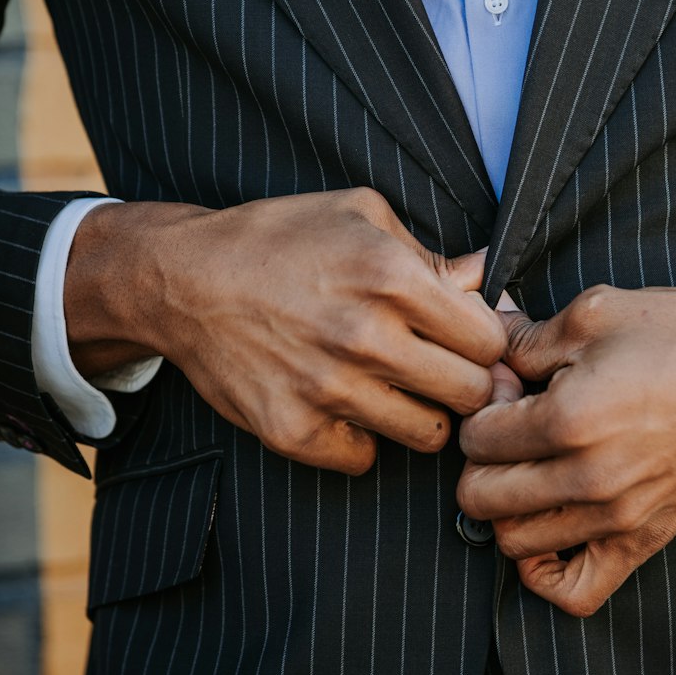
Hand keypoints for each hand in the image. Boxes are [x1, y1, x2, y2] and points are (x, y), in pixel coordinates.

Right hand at [65, 189, 505, 472]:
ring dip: (419, 413)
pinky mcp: (293, 430)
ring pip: (428, 434)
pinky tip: (346, 405)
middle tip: (441, 369)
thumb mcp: (361, 215)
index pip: (489, 341)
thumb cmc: (278, 239)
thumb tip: (492, 283)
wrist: (182, 279)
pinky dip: (362, 438)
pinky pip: (365, 459)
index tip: (469, 341)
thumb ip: (433, 255)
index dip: (487, 341)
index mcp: (392, 276)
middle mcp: (365, 336)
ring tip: (394, 386)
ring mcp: (328, 389)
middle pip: (471, 393)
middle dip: (466, 382)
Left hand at [459, 280, 675, 615]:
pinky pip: (576, 591)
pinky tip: (549, 529)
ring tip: (532, 466)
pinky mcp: (646, 538)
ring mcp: (618, 517)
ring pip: (514, 543)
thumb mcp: (595, 312)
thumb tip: (485, 342)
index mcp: (569, 419)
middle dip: (482, 458)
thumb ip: (525, 337)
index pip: (475, 437)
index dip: (482, 405)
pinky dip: (545, 572)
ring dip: (507, 506)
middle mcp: (588, 479)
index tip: (511, 385)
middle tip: (514, 425)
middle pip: (480, 498)